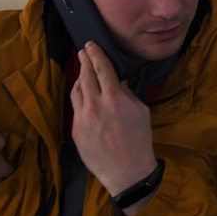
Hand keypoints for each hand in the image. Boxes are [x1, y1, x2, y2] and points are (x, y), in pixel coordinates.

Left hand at [71, 43, 157, 198]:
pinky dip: (79, 95)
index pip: (102, 69)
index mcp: (115, 99)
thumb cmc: (139, 140)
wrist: (127, 170)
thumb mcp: (141, 111)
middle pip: (86, 75)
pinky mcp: (75, 130)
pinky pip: (75, 106)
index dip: (96, 54)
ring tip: (82, 68)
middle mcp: (96, 106)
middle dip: (84, 60)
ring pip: (76, 90)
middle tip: (84, 50)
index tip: (91, 45)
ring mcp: (83, 118)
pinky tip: (82, 91)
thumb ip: (127, 94)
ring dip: (79, 76)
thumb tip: (118, 82)